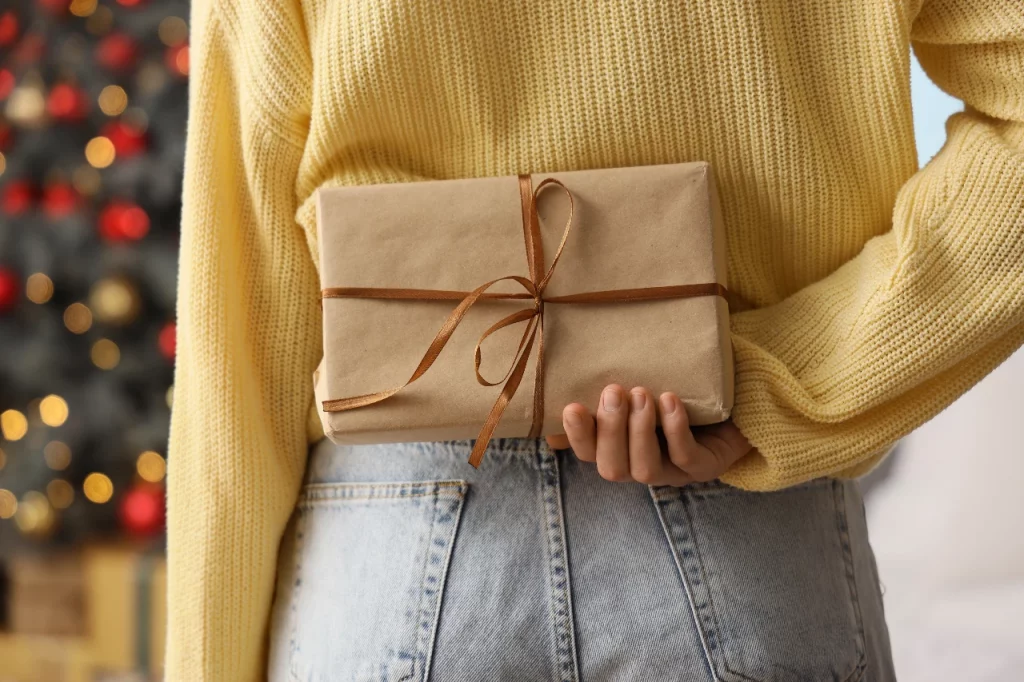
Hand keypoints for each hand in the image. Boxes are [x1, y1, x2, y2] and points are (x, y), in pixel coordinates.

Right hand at [545, 384, 754, 485]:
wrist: (736, 398)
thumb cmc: (680, 387)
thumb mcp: (645, 380)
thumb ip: (613, 380)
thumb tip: (573, 366)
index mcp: (620, 448)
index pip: (588, 452)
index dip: (577, 435)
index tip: (573, 406)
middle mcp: (641, 464)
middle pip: (611, 468)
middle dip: (610, 431)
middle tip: (615, 391)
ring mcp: (673, 471)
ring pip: (645, 470)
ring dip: (639, 432)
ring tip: (643, 394)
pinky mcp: (704, 467)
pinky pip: (685, 457)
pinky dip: (675, 429)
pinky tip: (671, 401)